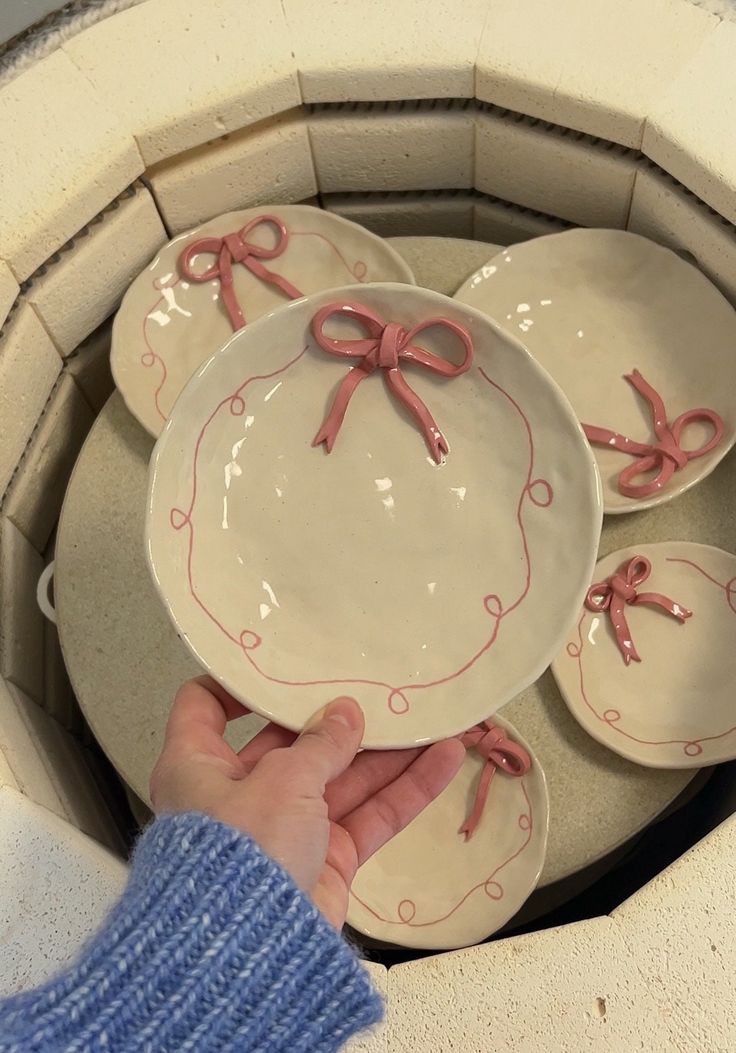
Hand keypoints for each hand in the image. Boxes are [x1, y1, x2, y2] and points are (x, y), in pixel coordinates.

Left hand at [150, 677, 464, 928]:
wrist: (251, 954)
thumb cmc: (241, 852)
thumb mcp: (280, 780)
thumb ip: (320, 743)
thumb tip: (345, 714)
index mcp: (199, 765)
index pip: (205, 707)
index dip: (240, 683)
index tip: (285, 663)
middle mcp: (238, 795)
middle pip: (291, 742)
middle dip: (338, 719)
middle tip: (378, 688)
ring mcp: (284, 830)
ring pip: (341, 779)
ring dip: (386, 752)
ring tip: (430, 718)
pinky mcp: (324, 862)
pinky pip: (367, 817)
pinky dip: (404, 791)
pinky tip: (443, 760)